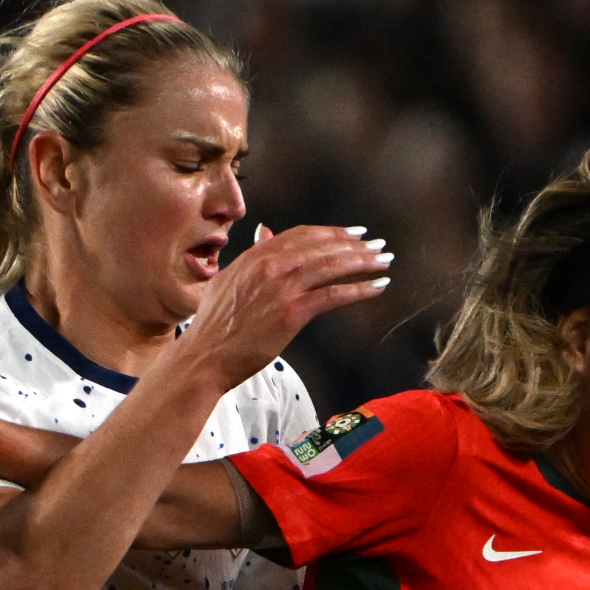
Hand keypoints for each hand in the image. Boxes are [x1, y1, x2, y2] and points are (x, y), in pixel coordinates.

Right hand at [168, 224, 392, 391]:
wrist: (204, 357)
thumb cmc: (213, 326)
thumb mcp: (228, 279)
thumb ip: (251, 254)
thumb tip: (266, 232)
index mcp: (256, 255)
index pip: (303, 234)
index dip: (332, 233)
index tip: (352, 234)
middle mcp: (272, 265)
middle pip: (323, 246)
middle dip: (355, 245)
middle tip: (378, 246)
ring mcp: (283, 287)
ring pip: (333, 266)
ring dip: (364, 262)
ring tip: (384, 261)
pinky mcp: (293, 312)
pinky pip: (334, 294)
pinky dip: (360, 289)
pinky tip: (377, 287)